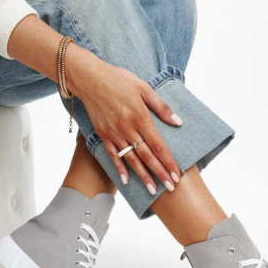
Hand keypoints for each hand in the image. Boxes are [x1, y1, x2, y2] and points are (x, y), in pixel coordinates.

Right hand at [67, 46, 181, 193]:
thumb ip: (161, 107)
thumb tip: (178, 122)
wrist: (89, 78)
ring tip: (152, 190)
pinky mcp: (103, 135)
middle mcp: (128, 129)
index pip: (158, 146)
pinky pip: (113, 155)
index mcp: (141, 118)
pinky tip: (126, 181)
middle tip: (171, 188)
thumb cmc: (119, 80)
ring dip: (142, 176)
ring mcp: (114, 134)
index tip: (176, 175)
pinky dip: (120, 168)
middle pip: (147, 156)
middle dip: (160, 173)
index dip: (168, 162)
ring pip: (131, 159)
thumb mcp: (144, 88)